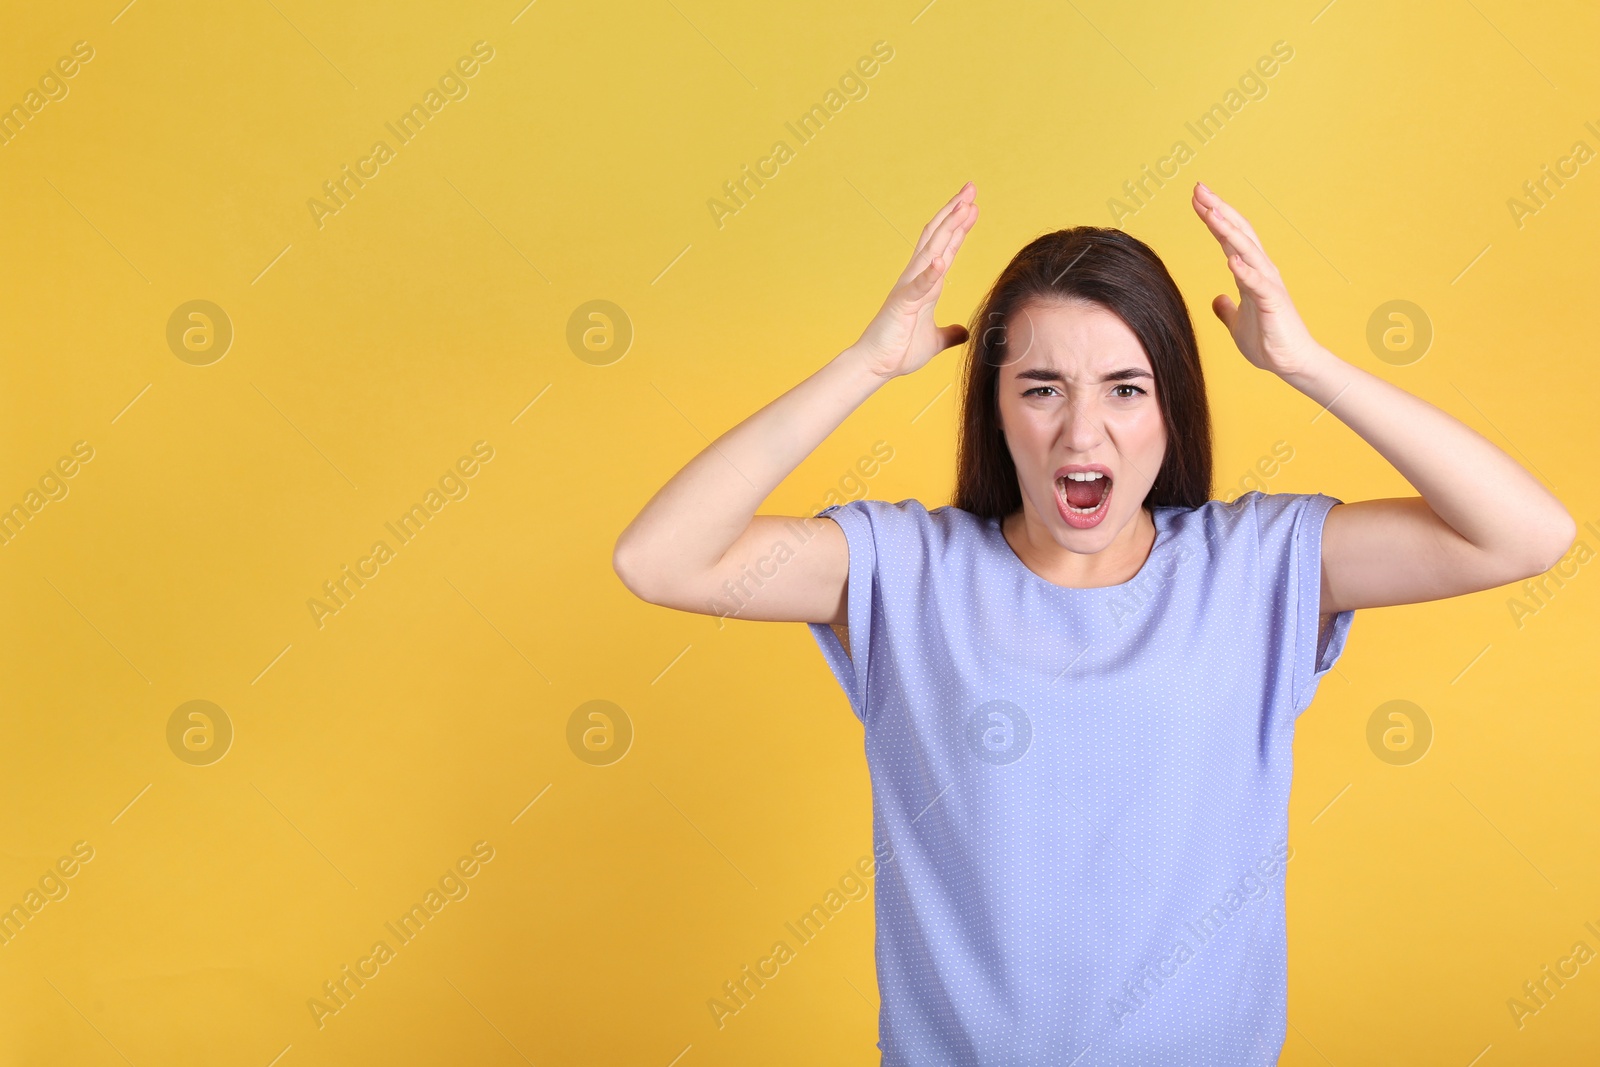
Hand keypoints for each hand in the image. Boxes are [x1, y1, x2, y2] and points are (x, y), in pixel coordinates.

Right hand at [851, 182, 978, 379]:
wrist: (875, 365)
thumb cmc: (899, 351)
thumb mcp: (935, 340)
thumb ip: (950, 333)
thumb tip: (964, 331)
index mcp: (925, 284)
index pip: (945, 248)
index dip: (959, 226)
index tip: (972, 206)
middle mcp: (916, 278)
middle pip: (938, 237)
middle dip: (955, 212)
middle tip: (970, 188)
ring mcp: (909, 288)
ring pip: (931, 250)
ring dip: (948, 228)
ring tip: (963, 206)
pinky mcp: (903, 303)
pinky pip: (920, 285)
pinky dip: (931, 272)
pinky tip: (943, 258)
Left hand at [1192, 182, 1322, 378]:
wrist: (1291, 362)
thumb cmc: (1268, 342)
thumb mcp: (1237, 323)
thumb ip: (1227, 309)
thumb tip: (1217, 299)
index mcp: (1251, 272)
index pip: (1230, 237)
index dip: (1214, 217)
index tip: (1197, 199)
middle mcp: (1261, 271)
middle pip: (1239, 233)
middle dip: (1219, 210)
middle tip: (1199, 189)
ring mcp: (1268, 285)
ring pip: (1248, 251)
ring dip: (1230, 231)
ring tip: (1212, 212)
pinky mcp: (1273, 303)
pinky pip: (1258, 285)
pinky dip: (1245, 271)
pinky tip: (1230, 260)